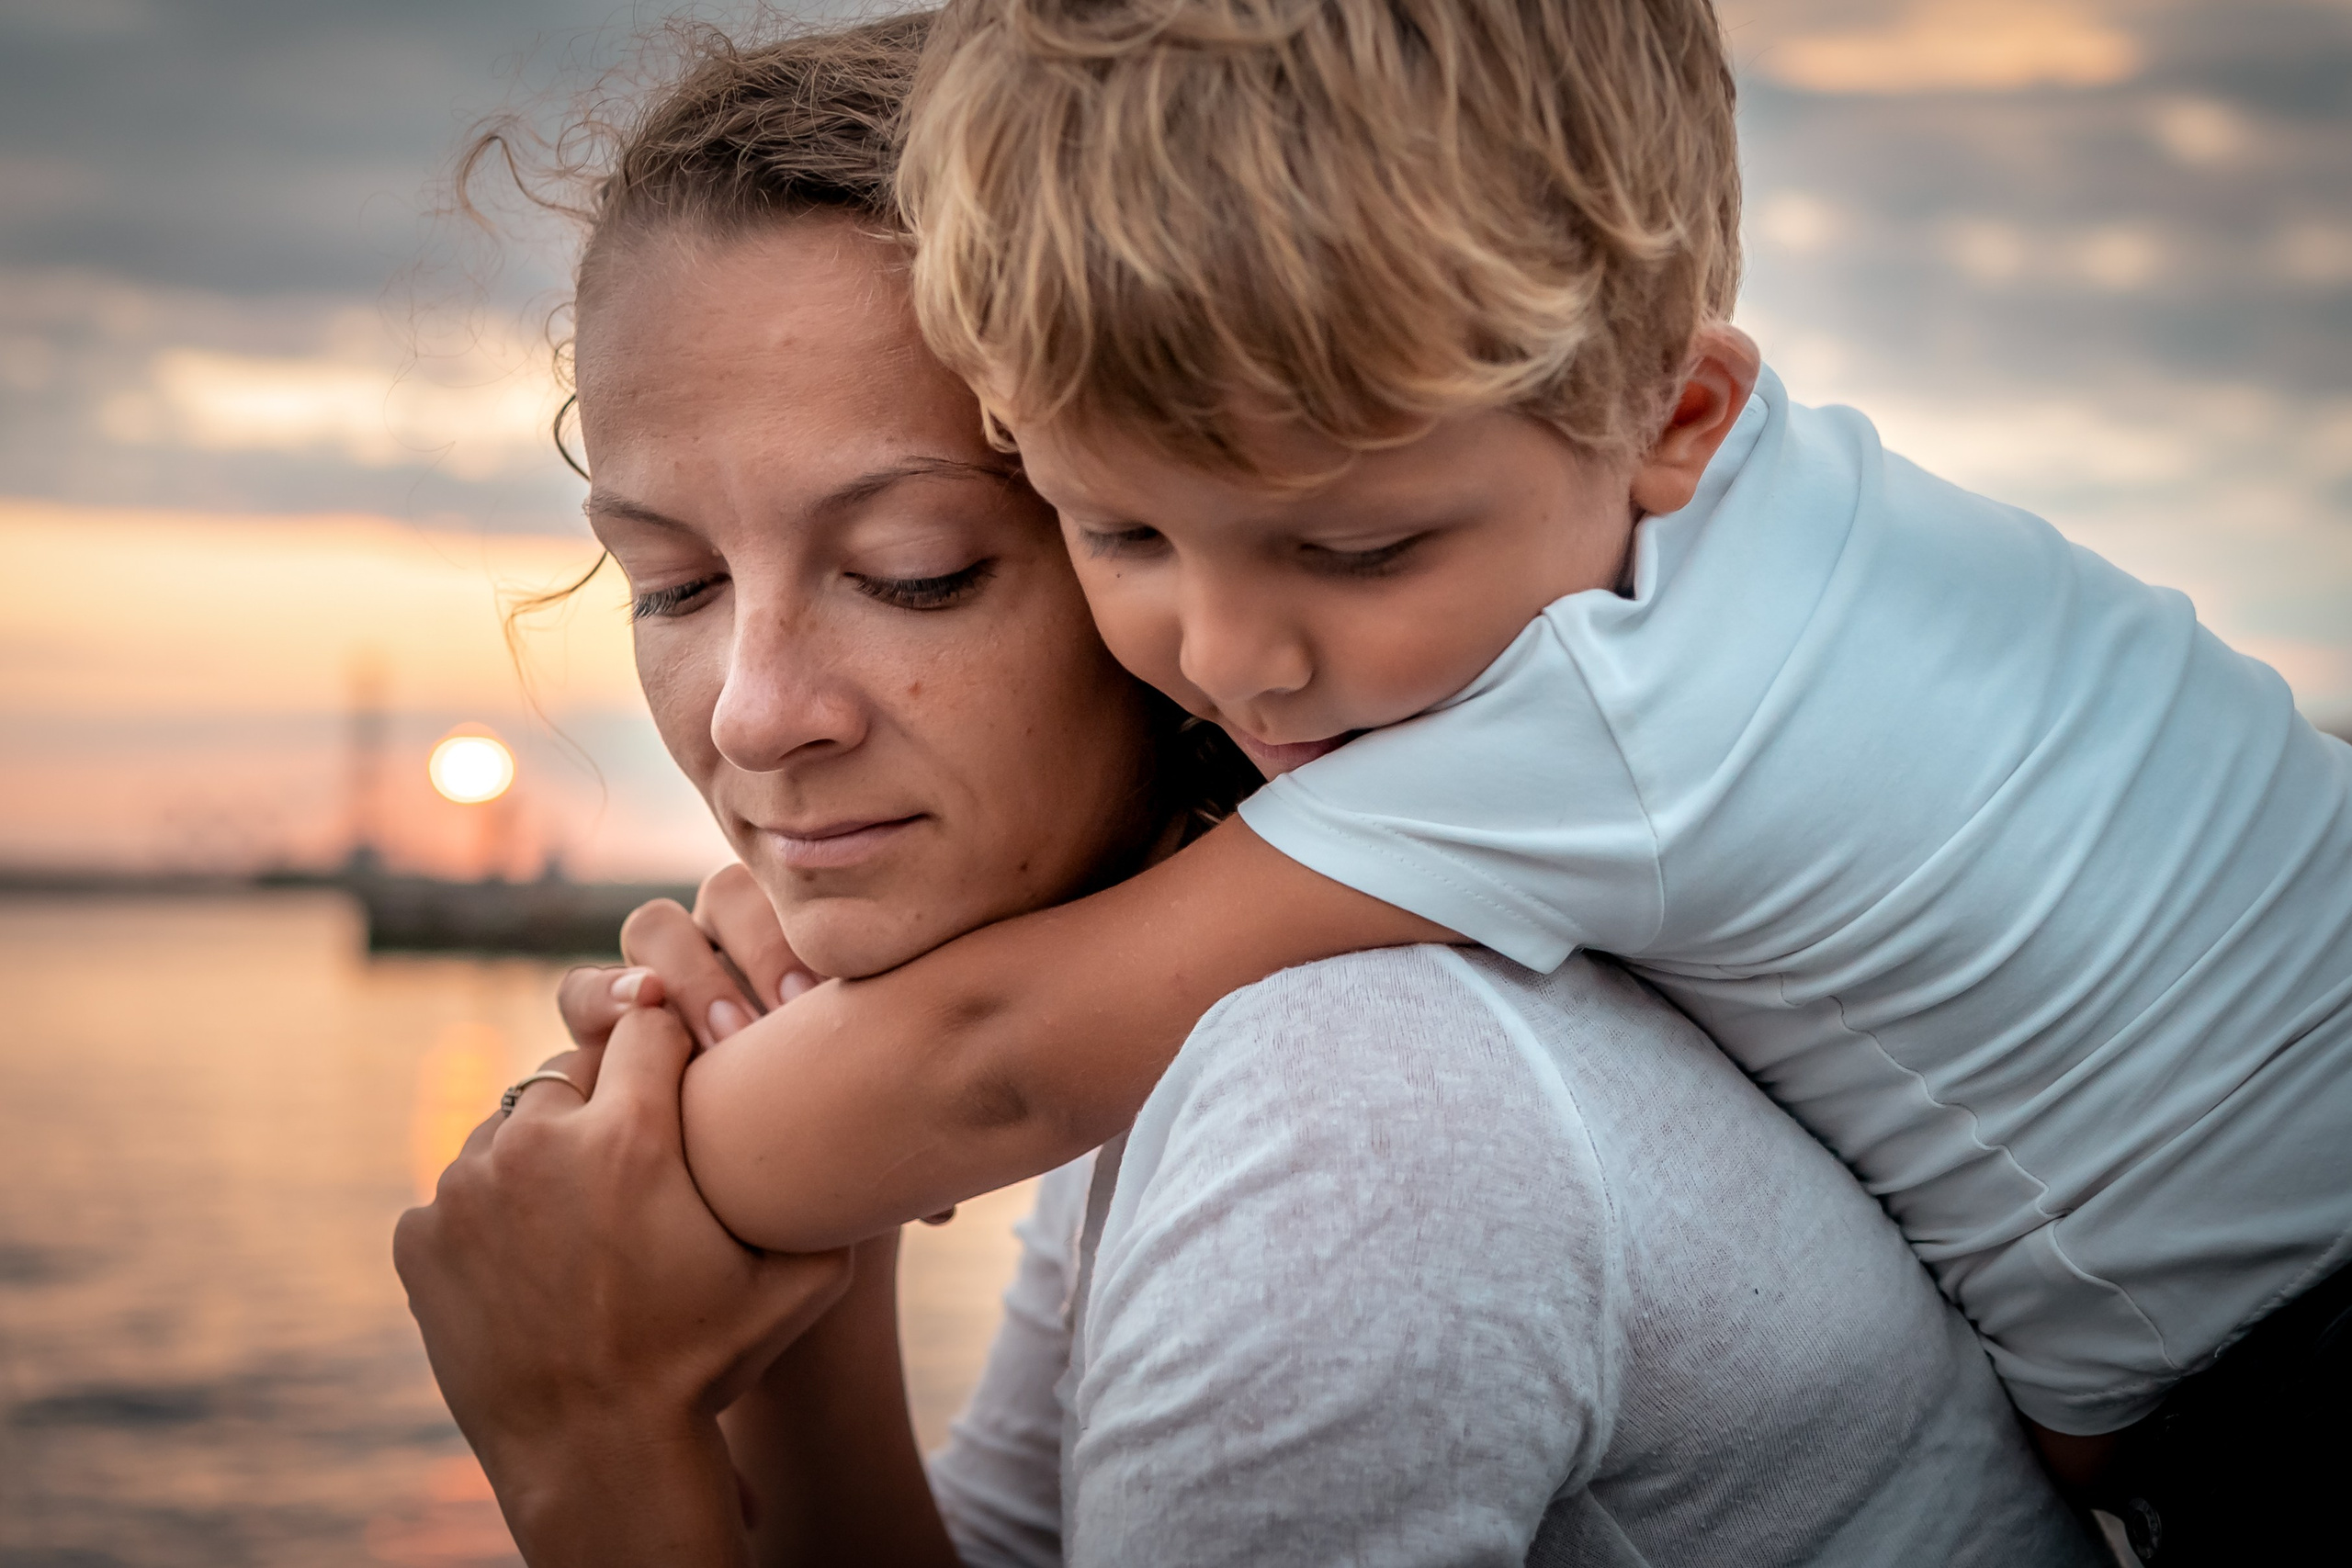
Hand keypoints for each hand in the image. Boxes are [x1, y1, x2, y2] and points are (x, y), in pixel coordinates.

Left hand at [393, 1004, 852, 1561]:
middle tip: (630, 1160)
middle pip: (569, 1068)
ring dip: (542, 1156)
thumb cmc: (705, 1366)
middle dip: (600, 1100)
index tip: (681, 1073)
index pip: (647, 1022)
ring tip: (581, 1221)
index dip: (670, 1044)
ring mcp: (464, 1189)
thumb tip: (856, 1136)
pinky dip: (491, 1216)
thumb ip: (826, 1197)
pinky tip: (532, 1265)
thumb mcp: (801, 1282)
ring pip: (509, 1129)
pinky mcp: (417, 1236)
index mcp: (629, 1137)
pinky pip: (459, 1192)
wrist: (596, 1459)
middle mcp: (536, 1145)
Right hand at [561, 868, 960, 1227]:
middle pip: (727, 894)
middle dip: (751, 949)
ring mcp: (664, 982)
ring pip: (655, 927)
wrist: (752, 1209)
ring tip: (720, 1038)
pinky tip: (636, 1026)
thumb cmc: (824, 1162)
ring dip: (686, 972)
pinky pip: (586, 990)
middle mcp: (732, 949)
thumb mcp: (863, 1135)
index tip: (818, 1003)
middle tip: (780, 1021)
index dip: (799, 936)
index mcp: (805, 950)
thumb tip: (945, 1210)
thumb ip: (899, 1131)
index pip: (799, 895)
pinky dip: (604, 997)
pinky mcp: (605, 1027)